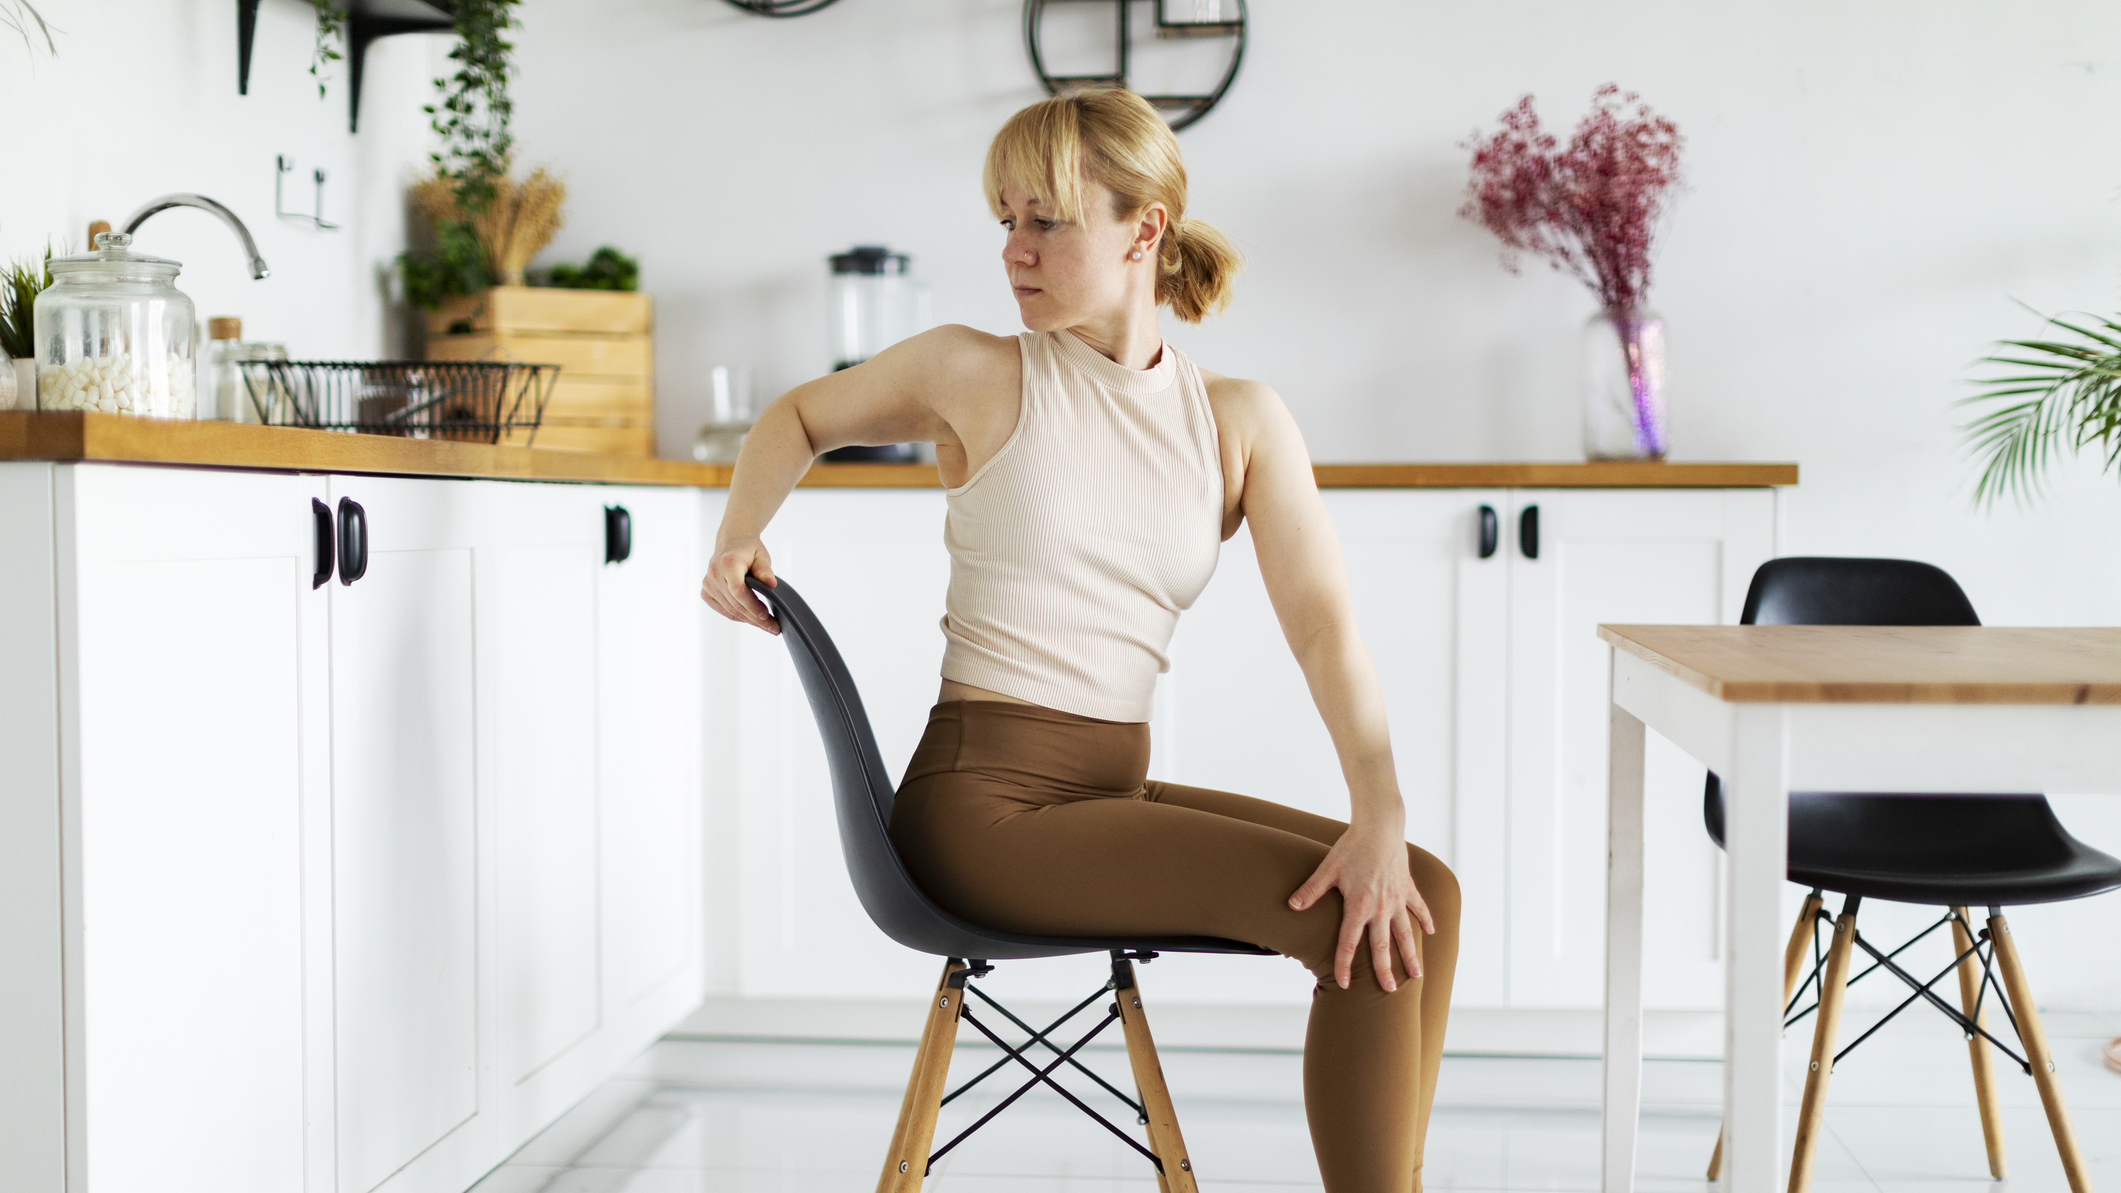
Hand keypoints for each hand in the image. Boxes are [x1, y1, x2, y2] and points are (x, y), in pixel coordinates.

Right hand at [700, 537, 779, 634]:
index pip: (738, 591)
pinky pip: (723, 610)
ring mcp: (708, 584)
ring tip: (766, 626)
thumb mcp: (761, 556)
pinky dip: (737, 616)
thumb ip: (765, 570)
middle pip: (735, 604)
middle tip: (774, 627)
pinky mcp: (706, 591)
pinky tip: (751, 619)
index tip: (766, 616)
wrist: (732, 541)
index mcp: (728, 563)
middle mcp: (714, 574)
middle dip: (756, 619)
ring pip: (729, 610)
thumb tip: (771, 585)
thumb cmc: (749, 549)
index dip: (752, 606)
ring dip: (748, 620)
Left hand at [1287, 825, 1434, 992]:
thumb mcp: (1327, 869)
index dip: (1344, 964)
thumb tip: (1292, 905)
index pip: (1349, 943)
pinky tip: (1431, 932)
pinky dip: (1426, 920)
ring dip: (1411, 955)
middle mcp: (1381, 908)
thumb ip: (1311, 890)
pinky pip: (1419, 908)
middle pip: (1382, 946)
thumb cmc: (1351, 847)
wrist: (1380, 826)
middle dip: (1385, 971)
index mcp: (1359, 906)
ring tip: (1417, 975)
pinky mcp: (1408, 888)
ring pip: (1405, 933)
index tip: (1345, 983)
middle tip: (1389, 991)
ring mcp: (1397, 899)